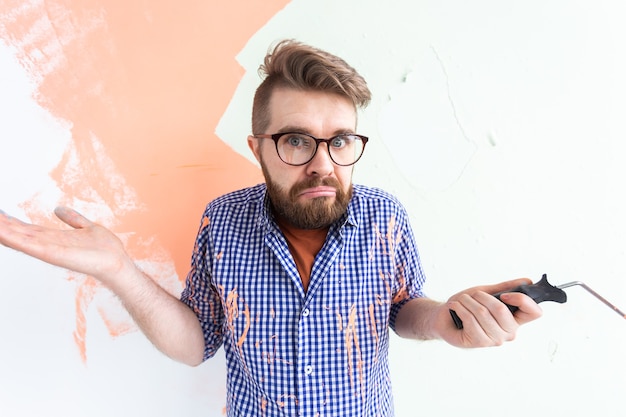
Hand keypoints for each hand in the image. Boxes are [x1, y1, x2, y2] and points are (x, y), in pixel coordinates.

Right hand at [0, 207, 132, 283]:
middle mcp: (47, 243)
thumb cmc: (105, 249)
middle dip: (2, 224)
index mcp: (53, 238)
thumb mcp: (86, 227)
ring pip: (18, 237)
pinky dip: (13, 238)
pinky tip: (1, 232)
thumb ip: (73, 219)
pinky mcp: (52, 253)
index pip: (25, 228)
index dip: (10, 221)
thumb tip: (58, 209)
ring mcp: (48, 249)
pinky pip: (29, 245)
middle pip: (18, 232)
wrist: (116, 262)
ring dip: (3, 230)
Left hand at [439, 278, 542, 347]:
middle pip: (502, 309)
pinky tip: (456, 307)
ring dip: (467, 301)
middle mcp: (509, 332)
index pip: (535, 312)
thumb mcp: (487, 293)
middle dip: (481, 296)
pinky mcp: (478, 342)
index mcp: (515, 319)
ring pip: (482, 313)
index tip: (505, 295)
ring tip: (462, 301)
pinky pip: (470, 319)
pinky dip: (459, 308)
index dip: (522, 300)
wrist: (444, 316)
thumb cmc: (467, 305)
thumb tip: (527, 281)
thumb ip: (507, 288)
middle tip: (472, 296)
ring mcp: (494, 339)